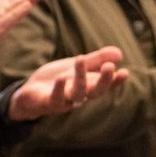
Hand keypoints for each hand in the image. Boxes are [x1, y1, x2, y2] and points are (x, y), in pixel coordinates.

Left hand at [8, 47, 127, 120]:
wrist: (30, 93)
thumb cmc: (56, 80)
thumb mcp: (76, 66)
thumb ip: (96, 60)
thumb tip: (120, 53)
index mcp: (87, 86)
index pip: (105, 85)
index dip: (115, 81)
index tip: (125, 72)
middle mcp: (79, 96)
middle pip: (95, 91)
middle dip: (103, 80)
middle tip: (110, 67)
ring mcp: (64, 101)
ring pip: (76, 93)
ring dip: (80, 78)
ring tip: (80, 58)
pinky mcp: (48, 103)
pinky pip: (55, 99)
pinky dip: (59, 89)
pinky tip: (62, 78)